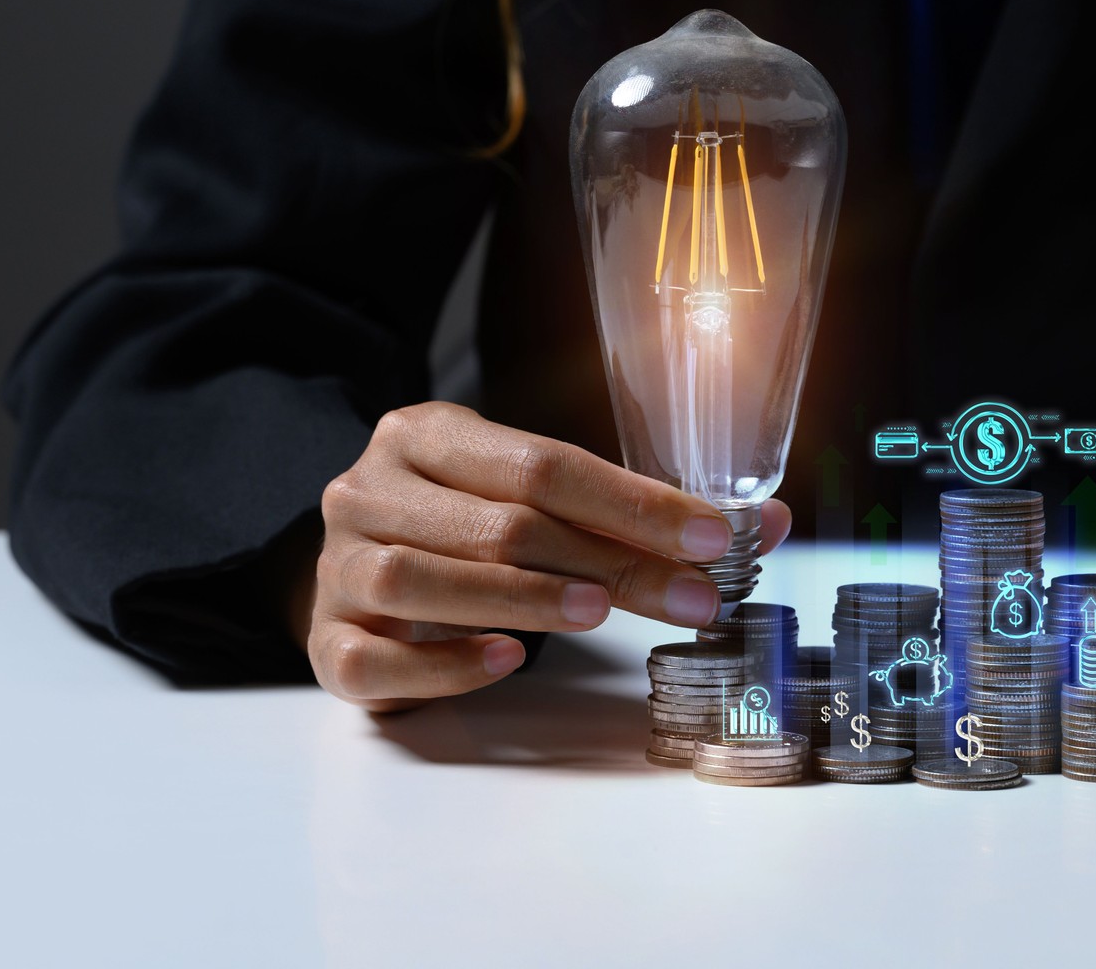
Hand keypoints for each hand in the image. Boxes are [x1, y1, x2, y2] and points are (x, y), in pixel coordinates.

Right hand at [294, 401, 792, 711]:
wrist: (348, 571)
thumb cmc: (461, 528)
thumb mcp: (533, 495)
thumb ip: (637, 510)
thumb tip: (768, 523)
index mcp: (427, 434)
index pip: (544, 463)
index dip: (635, 502)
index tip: (712, 536)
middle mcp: (372, 489)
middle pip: (503, 523)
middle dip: (610, 561)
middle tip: (690, 597)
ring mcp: (339, 565)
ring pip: (428, 580)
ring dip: (526, 599)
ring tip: (596, 616)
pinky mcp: (326, 641)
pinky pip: (380, 655)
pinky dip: (448, 660)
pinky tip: (508, 659)